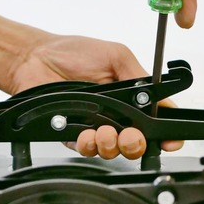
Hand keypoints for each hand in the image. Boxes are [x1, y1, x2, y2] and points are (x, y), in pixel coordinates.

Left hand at [8, 34, 183, 159]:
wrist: (34, 60)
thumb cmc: (71, 52)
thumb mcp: (115, 56)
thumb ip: (139, 76)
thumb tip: (160, 94)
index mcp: (131, 96)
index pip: (155, 120)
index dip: (165, 135)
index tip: (169, 140)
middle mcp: (115, 115)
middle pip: (136, 143)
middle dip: (136, 144)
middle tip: (129, 135)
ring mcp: (95, 127)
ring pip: (113, 150)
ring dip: (112, 145)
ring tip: (104, 131)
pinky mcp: (74, 136)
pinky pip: (87, 149)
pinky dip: (89, 145)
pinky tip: (86, 134)